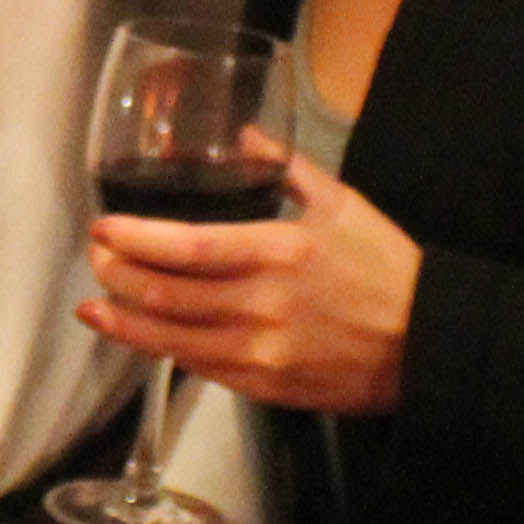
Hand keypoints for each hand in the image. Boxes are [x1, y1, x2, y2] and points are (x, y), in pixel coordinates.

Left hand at [85, 158, 420, 415]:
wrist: (427, 343)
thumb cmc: (385, 267)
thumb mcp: (342, 202)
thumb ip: (287, 167)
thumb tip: (244, 135)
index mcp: (277, 251)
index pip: (184, 246)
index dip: (133, 239)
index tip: (102, 229)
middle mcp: (260, 305)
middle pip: (164, 295)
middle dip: (117, 277)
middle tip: (96, 260)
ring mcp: (261, 353)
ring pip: (171, 341)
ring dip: (124, 324)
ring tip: (96, 307)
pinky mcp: (266, 387)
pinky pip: (202, 370)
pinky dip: (166, 352)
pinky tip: (146, 338)